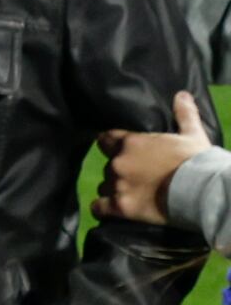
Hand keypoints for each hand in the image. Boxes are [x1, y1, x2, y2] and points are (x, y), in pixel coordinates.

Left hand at [91, 92, 212, 224]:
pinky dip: (103, 209)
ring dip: (113, 189)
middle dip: (119, 171)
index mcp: (130, 143)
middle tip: (135, 178)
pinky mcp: (122, 207)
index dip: (111, 146)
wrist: (203, 191)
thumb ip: (184, 114)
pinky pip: (100, 208)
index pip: (105, 140)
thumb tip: (182, 95)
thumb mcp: (192, 134)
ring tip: (129, 195)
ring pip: (105, 186)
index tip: (118, 150)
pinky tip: (109, 210)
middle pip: (109, 166)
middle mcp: (118, 162)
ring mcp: (118, 185)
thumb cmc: (197, 161)